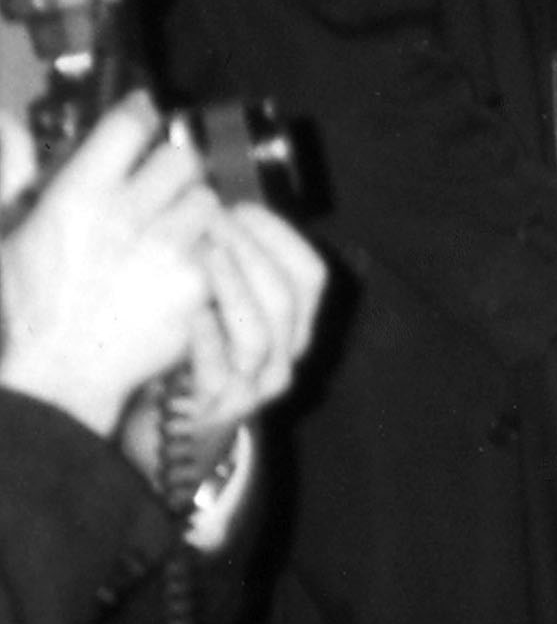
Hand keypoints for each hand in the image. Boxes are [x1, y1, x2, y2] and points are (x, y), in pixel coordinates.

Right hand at [0, 97, 223, 436]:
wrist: (61, 370)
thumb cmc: (27, 305)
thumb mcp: (7, 233)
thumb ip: (12, 174)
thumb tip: (9, 123)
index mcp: (77, 197)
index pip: (128, 128)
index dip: (141, 113)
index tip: (145, 113)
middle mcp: (126, 215)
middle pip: (181, 159)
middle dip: (174, 168)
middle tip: (162, 185)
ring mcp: (166, 249)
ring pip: (207, 201)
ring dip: (194, 210)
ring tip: (172, 231)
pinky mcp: (195, 281)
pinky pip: (217, 248)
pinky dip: (206, 253)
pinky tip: (182, 268)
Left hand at [176, 202, 328, 443]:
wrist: (180, 423)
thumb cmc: (198, 350)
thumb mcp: (226, 304)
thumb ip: (234, 264)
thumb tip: (218, 200)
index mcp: (297, 323)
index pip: (310, 273)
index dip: (278, 235)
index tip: (238, 208)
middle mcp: (287, 353)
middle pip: (287, 296)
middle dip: (248, 250)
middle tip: (210, 220)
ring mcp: (257, 384)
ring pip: (260, 332)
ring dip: (231, 285)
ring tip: (203, 252)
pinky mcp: (222, 408)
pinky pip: (219, 369)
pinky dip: (206, 337)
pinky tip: (190, 310)